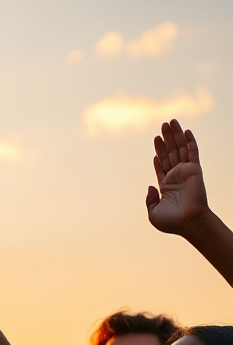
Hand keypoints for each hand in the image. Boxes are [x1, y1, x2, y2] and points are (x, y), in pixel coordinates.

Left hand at [146, 120, 210, 235]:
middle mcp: (176, 177)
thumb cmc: (171, 221)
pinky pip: (192, 152)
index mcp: (166, 186)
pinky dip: (189, 141)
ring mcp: (185, 172)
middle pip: (170, 153)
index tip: (156, 142)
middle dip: (165, 139)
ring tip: (169, 121)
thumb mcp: (153, 213)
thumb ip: (149, 200)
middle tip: (161, 125)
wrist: (188, 222)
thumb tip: (149, 186)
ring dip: (174, 135)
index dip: (158, 154)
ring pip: (179, 149)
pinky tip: (185, 130)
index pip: (161, 166)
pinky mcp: (195, 169)